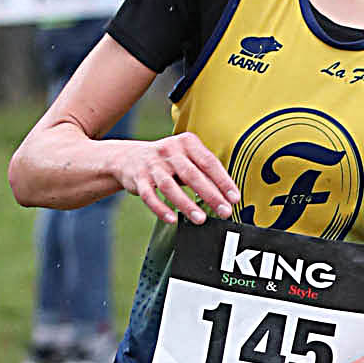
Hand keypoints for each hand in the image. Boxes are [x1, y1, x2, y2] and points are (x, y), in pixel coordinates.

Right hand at [114, 132, 235, 223]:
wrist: (129, 157)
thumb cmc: (168, 161)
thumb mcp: (187, 158)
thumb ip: (204, 172)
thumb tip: (227, 195)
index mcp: (186, 142)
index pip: (209, 162)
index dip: (223, 181)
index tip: (234, 198)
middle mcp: (169, 151)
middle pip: (192, 174)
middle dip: (211, 195)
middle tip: (224, 211)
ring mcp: (153, 165)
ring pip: (170, 186)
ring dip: (186, 204)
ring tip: (200, 219)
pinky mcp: (139, 179)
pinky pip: (149, 196)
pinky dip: (161, 209)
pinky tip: (172, 219)